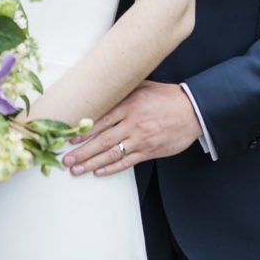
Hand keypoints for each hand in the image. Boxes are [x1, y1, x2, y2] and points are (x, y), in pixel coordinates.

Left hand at [62, 81, 200, 176]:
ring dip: (92, 163)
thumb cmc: (167, 97)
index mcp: (130, 105)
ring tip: (77, 170)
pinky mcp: (150, 151)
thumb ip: (123, 92)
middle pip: (103, 140)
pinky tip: (99, 172)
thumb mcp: (144, 87)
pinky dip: (112, 168)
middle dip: (82, 152)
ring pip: (112, 154)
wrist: (192, 111)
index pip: (101, 121)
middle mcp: (133, 123)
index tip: (70, 139)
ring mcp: (141, 139)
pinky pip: (128, 162)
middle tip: (67, 160)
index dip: (84, 131)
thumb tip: (101, 90)